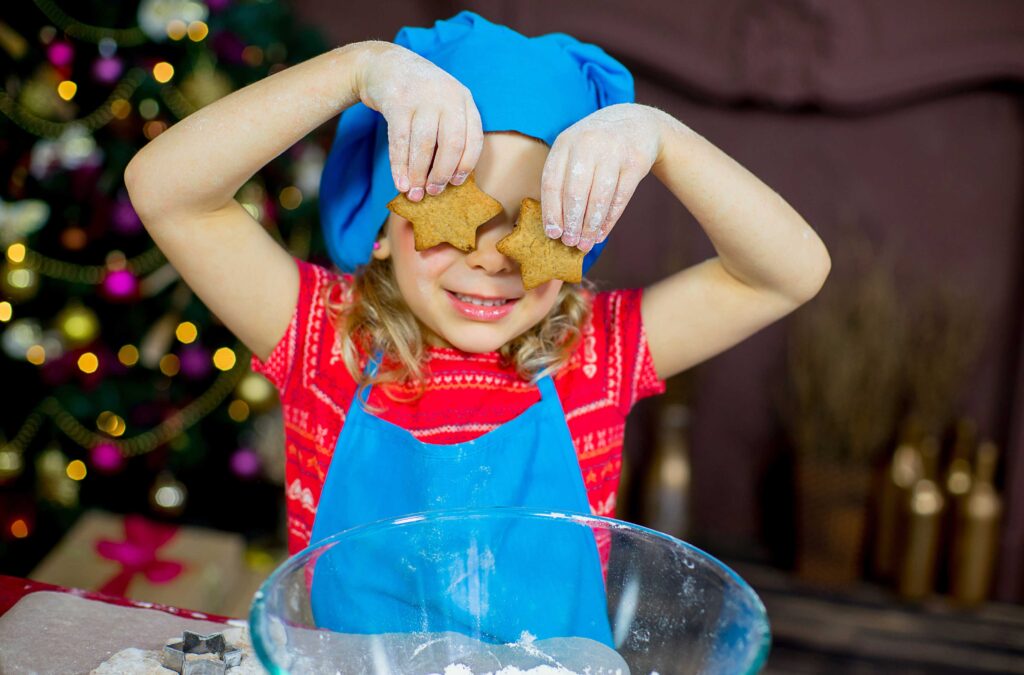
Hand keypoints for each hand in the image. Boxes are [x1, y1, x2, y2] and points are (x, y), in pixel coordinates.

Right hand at [356, 42, 482, 201]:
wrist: (384, 63)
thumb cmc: (418, 95)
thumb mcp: (443, 103)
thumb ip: (451, 130)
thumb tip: (449, 177)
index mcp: (464, 99)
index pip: (474, 138)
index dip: (466, 165)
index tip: (455, 183)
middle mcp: (447, 96)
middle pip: (452, 144)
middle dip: (442, 174)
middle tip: (433, 192)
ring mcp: (422, 97)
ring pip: (424, 145)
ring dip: (418, 174)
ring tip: (414, 193)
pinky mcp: (397, 101)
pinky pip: (400, 141)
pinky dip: (399, 166)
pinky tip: (400, 182)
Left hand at [541, 103, 663, 251]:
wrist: (636, 123)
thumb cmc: (596, 147)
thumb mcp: (574, 151)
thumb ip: (563, 180)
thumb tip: (556, 226)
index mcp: (565, 142)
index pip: (553, 182)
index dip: (552, 211)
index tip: (552, 233)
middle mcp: (587, 144)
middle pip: (576, 191)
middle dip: (572, 222)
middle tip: (569, 243)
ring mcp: (613, 151)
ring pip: (599, 197)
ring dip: (591, 225)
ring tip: (585, 243)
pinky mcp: (635, 161)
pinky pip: (620, 197)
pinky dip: (609, 219)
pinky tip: (601, 233)